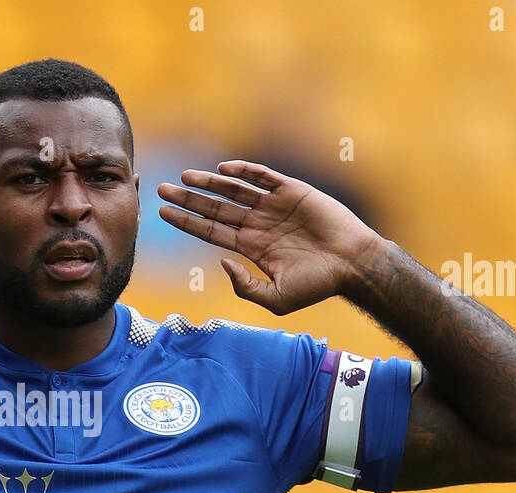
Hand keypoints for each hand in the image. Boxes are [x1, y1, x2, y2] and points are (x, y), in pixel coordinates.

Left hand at [157, 160, 385, 314]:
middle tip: (162, 189)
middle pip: (216, 208)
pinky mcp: (292, 191)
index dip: (187, 222)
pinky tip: (223, 170)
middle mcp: (258, 224)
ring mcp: (274, 206)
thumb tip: (222, 264)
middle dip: (189, 199)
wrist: (353, 266)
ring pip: (234, 191)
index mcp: (251, 247)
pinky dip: (245, 172)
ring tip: (185, 177)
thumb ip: (245, 287)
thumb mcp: (276, 298)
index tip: (162, 214)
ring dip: (209, 183)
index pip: (211, 231)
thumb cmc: (318, 285)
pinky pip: (263, 178)